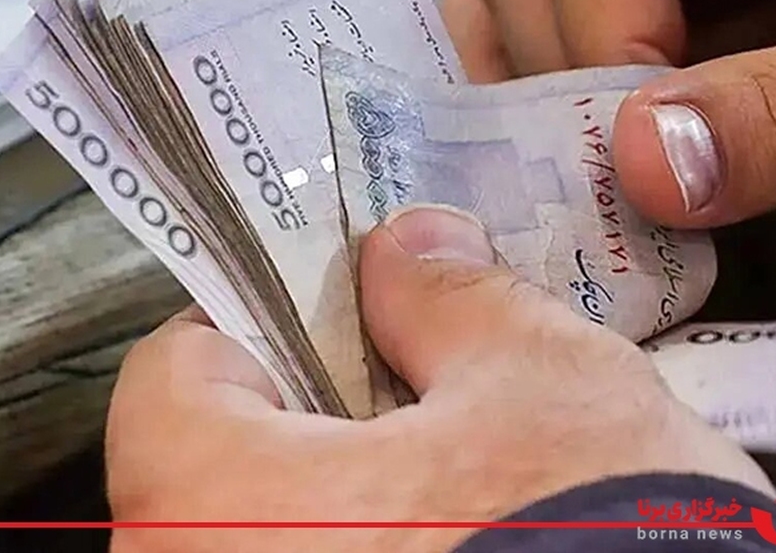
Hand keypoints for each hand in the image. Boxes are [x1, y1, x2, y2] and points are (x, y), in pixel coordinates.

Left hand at [106, 206, 772, 550]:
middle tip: (412, 370)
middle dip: (323, 404)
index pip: (177, 370)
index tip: (331, 300)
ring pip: (282, 531)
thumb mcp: (540, 384)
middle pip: (227, 459)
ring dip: (361, 488)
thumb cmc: (597, 548)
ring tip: (459, 460)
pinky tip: (471, 533)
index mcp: (210, 504)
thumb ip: (450, 300)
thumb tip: (408, 253)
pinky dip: (388, 546)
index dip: (264, 316)